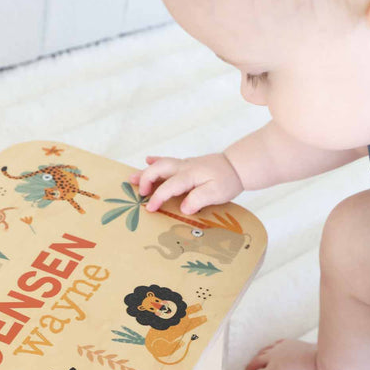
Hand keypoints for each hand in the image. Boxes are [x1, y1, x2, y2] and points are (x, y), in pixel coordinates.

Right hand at [128, 152, 242, 213]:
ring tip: (132, 178)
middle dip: (146, 180)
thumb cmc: (227, 180)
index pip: (168, 187)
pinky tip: (148, 160)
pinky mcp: (186, 165)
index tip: (150, 209)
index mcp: (189, 175)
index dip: (157, 198)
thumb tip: (183, 208)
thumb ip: (198, 199)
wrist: (238, 166)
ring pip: (160, 165)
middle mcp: (184, 167)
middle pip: (158, 169)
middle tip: (140, 193)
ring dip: (145, 171)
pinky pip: (167, 161)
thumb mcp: (216, 193)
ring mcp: (184, 164)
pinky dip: (156, 160)